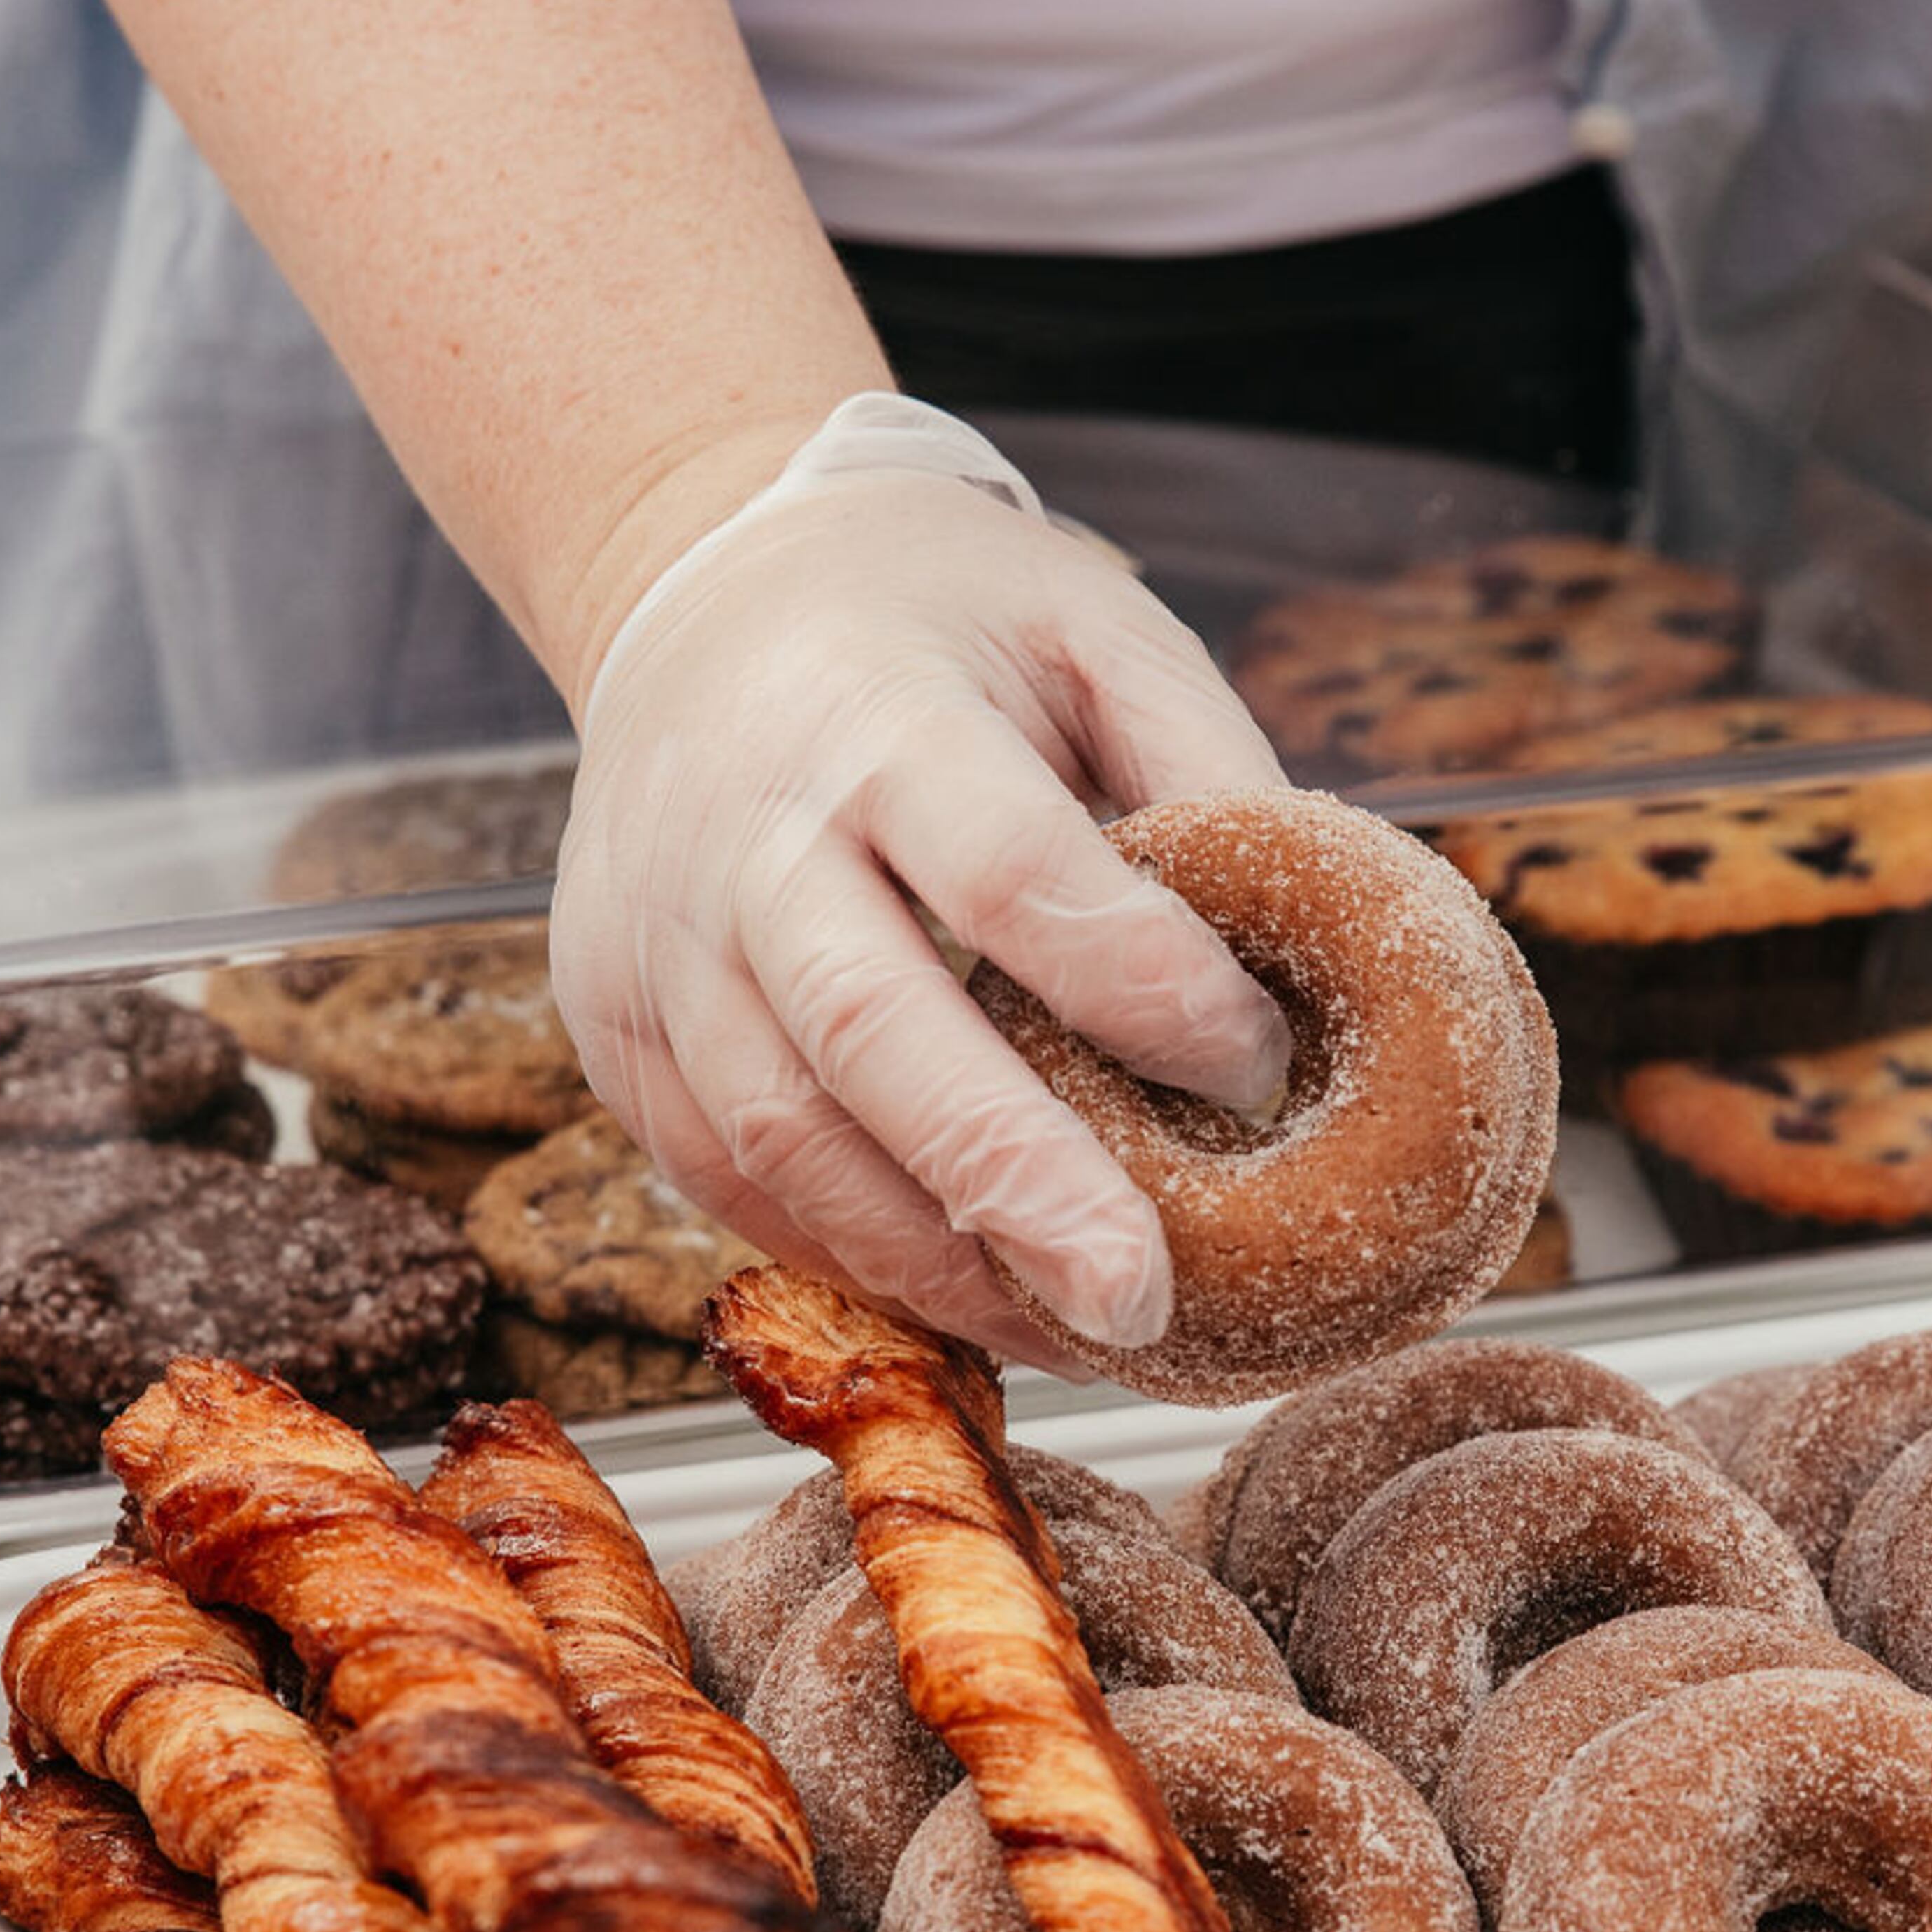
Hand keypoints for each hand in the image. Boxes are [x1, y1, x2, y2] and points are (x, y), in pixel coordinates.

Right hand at [550, 450, 1290, 1368]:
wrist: (698, 596)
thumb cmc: (933, 621)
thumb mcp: (1093, 628)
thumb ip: (1204, 768)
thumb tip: (1318, 953)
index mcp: (876, 716)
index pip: (1009, 873)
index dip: (1138, 985)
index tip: (1257, 1067)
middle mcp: (741, 836)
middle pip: (870, 1031)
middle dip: (1013, 1183)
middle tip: (1141, 1303)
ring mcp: (655, 943)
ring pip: (782, 1139)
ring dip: (937, 1261)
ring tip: (1082, 1334)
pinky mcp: (612, 1028)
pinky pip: (720, 1177)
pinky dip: (848, 1254)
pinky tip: (969, 1293)